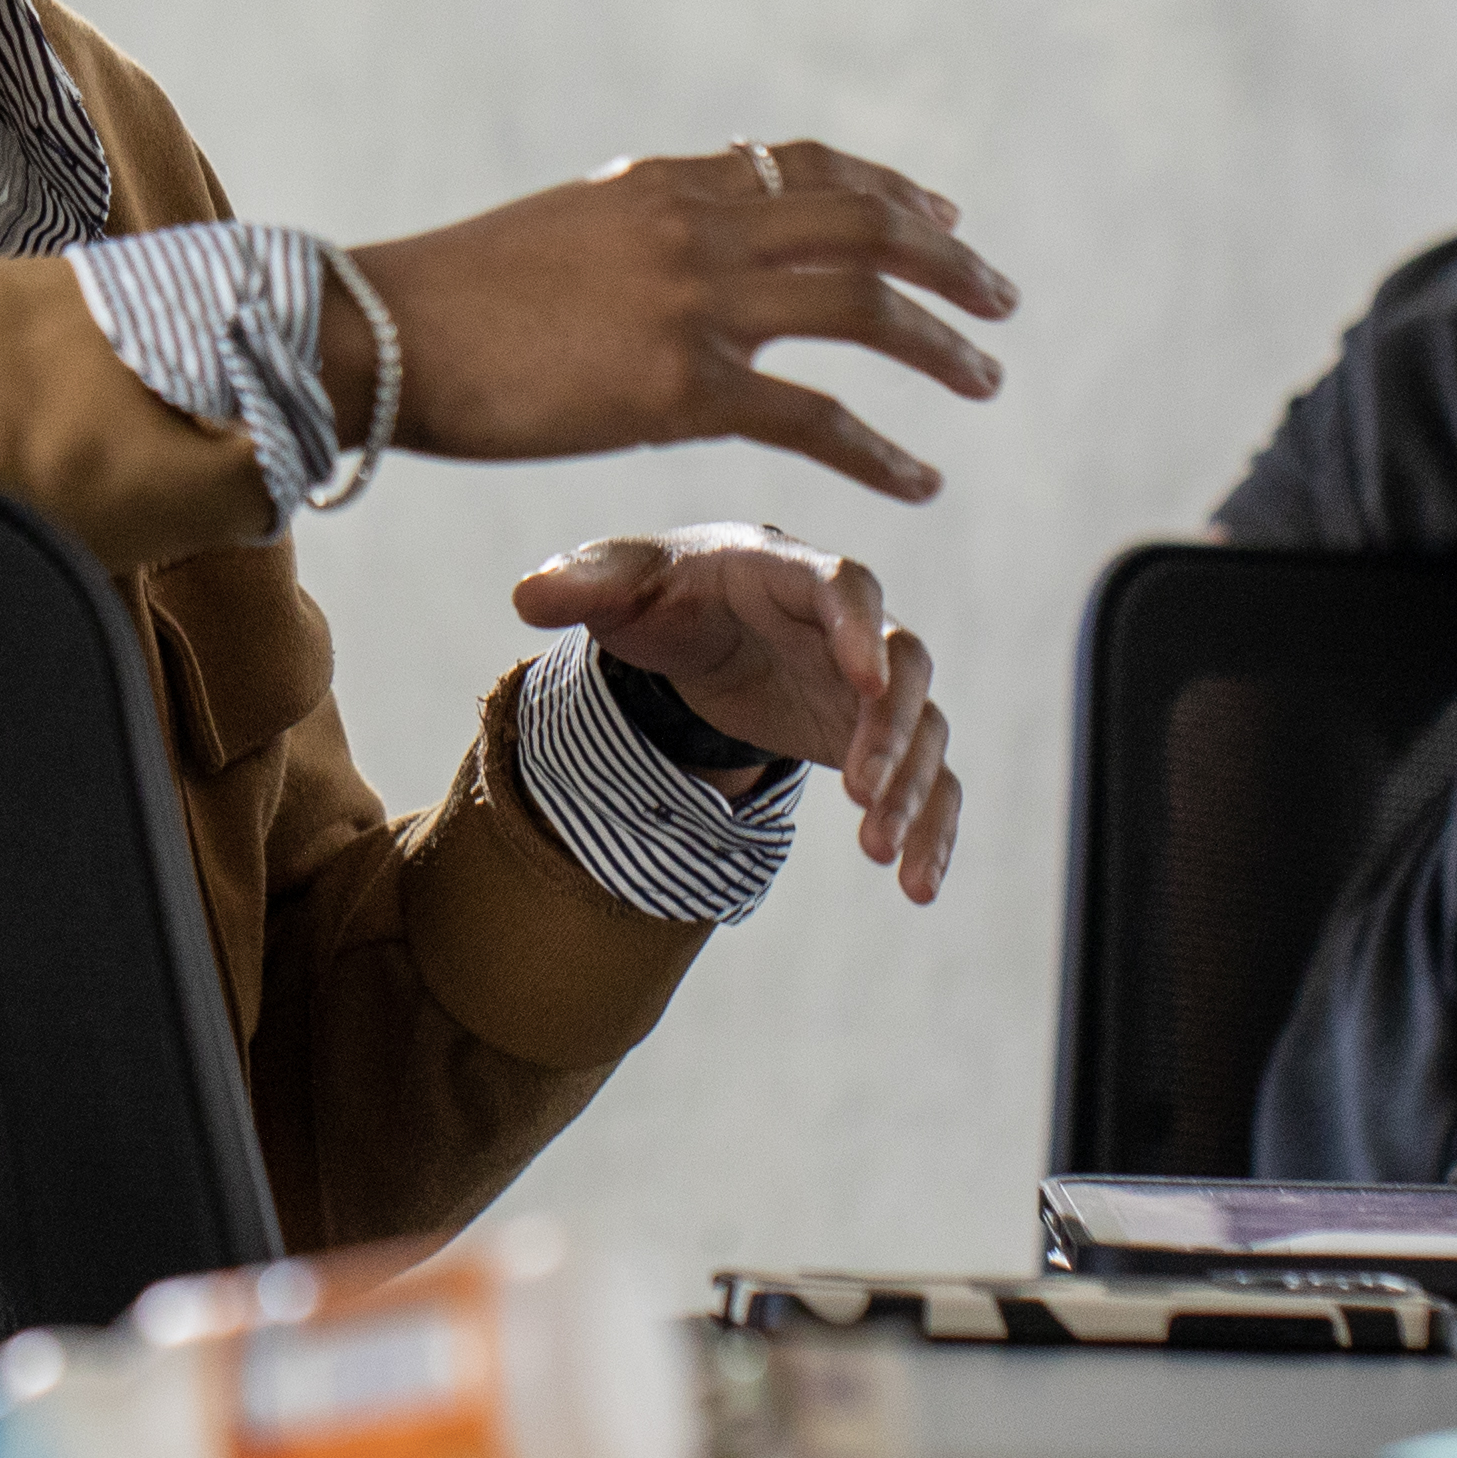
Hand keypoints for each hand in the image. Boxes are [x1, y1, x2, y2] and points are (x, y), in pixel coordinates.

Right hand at [347, 141, 1015, 504]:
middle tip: (1000, 296)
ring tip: (986, 378)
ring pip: (860, 306)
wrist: (378, 334)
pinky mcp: (677, 389)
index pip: (807, 167)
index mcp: (664, 183)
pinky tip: (920, 477)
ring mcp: (692, 303)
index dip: (890, 190)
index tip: (944, 216)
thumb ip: (638, 231)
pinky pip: (812, 418)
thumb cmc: (448, 299)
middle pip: (862, 225)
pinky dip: (880, 449)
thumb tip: (682, 234)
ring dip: (939, 342)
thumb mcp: (559, 232)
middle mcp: (694, 226)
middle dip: (947, 260)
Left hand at [516, 526, 962, 904]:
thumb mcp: (617, 583)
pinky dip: (931, 830)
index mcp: (785, 569)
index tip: (866, 679)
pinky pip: (925, 781)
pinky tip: (917, 888)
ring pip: (923, 730)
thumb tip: (526, 597)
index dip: (858, 629)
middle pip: (902, 663)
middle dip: (892, 728)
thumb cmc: (661, 595)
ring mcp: (870, 686)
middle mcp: (848, 624)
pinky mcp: (877, 740)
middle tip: (861, 792)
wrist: (698, 633)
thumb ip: (582, 584)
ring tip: (879, 853)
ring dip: (911, 789)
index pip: (842, 585)